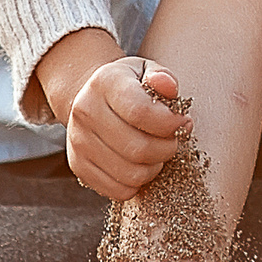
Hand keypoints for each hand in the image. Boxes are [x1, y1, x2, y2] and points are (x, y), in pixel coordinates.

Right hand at [36, 29, 188, 200]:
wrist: (92, 99)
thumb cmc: (129, 86)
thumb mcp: (146, 71)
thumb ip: (162, 77)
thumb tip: (168, 87)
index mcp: (104, 83)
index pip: (140, 111)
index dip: (170, 123)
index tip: (183, 122)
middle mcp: (84, 111)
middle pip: (138, 148)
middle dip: (167, 148)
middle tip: (172, 140)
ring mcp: (78, 141)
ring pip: (131, 174)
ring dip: (154, 167)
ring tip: (156, 152)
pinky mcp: (79, 165)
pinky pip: (119, 190)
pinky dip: (138, 183)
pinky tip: (141, 165)